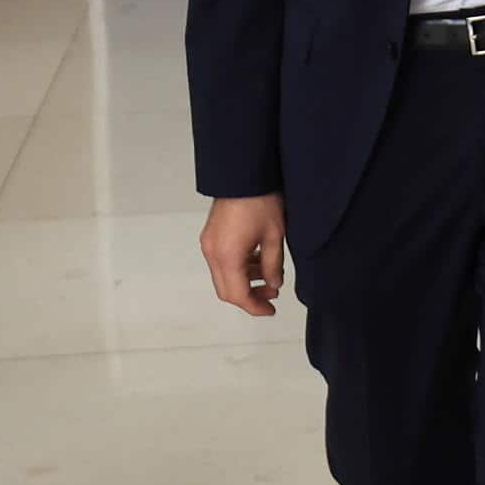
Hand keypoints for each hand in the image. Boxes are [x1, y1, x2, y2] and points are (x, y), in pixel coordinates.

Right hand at [200, 194, 288, 316]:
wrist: (244, 174)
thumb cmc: (259, 199)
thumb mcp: (275, 236)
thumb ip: (273, 265)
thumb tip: (274, 284)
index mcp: (228, 256)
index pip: (238, 295)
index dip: (255, 307)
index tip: (270, 310)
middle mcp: (213, 252)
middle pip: (226, 290)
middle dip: (249, 297)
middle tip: (270, 297)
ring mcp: (209, 244)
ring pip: (223, 276)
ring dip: (244, 282)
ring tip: (268, 276)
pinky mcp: (211, 236)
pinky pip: (221, 262)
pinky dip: (238, 268)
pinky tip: (257, 261)